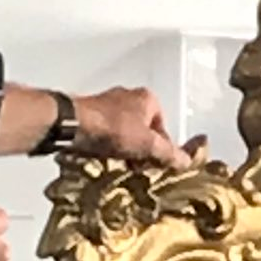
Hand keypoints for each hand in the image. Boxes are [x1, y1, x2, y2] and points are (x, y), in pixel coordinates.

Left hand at [70, 86, 190, 168]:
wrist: (73, 125)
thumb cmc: (113, 129)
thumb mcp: (149, 146)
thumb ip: (170, 155)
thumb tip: (186, 162)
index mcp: (148, 98)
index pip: (164, 129)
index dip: (162, 150)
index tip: (154, 164)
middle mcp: (129, 96)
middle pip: (145, 130)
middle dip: (143, 150)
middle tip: (137, 165)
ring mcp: (109, 103)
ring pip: (126, 132)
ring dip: (126, 149)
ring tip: (120, 161)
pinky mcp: (91, 112)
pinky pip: (108, 132)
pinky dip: (109, 144)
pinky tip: (104, 154)